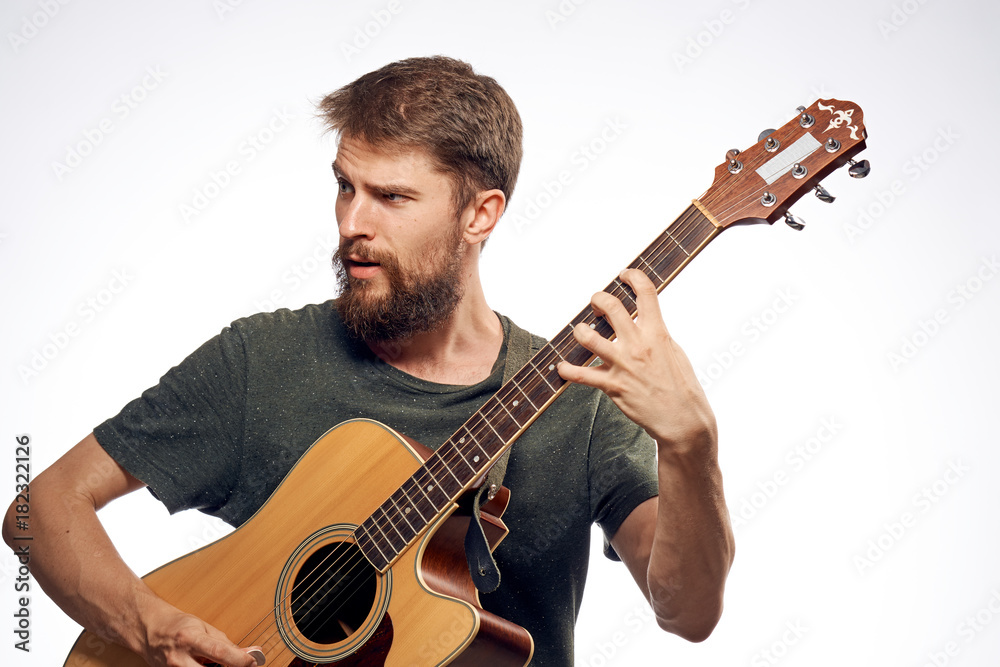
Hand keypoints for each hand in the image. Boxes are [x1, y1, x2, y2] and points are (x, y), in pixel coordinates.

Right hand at [138, 599, 261, 666]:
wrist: (149, 631)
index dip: (240, 659)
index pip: (219, 652)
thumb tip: (251, 653)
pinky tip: (206, 666)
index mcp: (190, 638)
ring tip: (219, 663)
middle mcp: (179, 658)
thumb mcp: (204, 628)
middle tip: (241, 666)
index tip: (254, 661)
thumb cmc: (178, 626)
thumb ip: (227, 644)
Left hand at [557, 269, 716, 452]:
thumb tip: (645, 320)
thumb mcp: (675, 351)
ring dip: (579, 330)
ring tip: (581, 331)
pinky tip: (562, 368)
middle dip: (598, 299)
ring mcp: (623, 364)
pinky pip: (581, 375)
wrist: (682, 419)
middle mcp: (638, 345)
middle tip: (597, 305)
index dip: (633, 277)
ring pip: (589, 337)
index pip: (646, 293)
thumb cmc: (682, 386)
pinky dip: (567, 370)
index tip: (624, 275)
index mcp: (657, 333)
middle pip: (611, 307)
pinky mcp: (612, 386)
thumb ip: (657, 333)